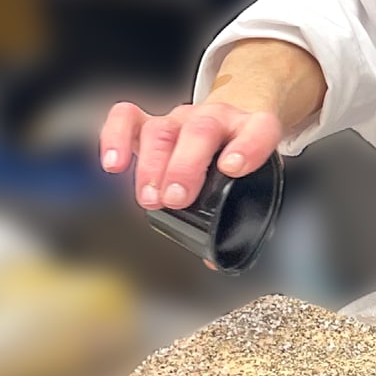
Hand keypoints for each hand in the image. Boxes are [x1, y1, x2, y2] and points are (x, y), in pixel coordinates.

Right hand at [99, 100, 281, 210]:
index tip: (234, 168)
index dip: (248, 147)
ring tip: (150, 198)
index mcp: (253, 129)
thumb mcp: (252, 179)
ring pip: (163, 129)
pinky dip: (116, 138)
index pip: (260, 130)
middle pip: (202, 131)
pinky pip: (127, 118)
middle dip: (185, 167)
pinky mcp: (150, 120)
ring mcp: (183, 118)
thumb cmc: (237, 155)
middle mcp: (217, 120)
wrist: (230, 124)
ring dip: (152, 166)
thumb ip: (238, 214)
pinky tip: (115, 164)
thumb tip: (213, 256)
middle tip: (177, 199)